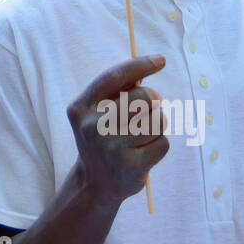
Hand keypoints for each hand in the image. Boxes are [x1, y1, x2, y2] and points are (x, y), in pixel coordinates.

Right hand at [67, 56, 169, 204]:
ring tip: (143, 134)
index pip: (113, 77)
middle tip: (149, 109)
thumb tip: (153, 63)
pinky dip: (159, 145)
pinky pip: (163, 143)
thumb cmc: (103, 137)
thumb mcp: (98, 112)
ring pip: (157, 121)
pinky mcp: (130, 167)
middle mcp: (92, 127)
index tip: (161, 60)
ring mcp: (111, 148)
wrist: (95, 183)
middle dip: (154, 101)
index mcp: (80, 108)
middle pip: (144, 98)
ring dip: (157, 124)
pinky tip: (144, 152)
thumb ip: (119, 89)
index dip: (140, 65)